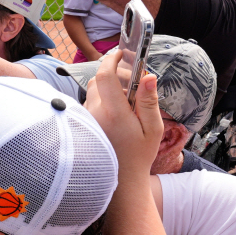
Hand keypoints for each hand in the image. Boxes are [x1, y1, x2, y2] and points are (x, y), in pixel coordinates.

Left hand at [84, 52, 161, 175]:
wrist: (121, 181)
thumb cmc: (139, 155)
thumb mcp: (153, 129)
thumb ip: (149, 101)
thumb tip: (148, 76)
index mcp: (113, 113)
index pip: (105, 75)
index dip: (111, 59)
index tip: (121, 53)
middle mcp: (95, 114)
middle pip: (97, 80)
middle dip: (113, 74)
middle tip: (132, 82)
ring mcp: (86, 120)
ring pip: (92, 92)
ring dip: (107, 89)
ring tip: (126, 100)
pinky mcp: (82, 126)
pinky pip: (89, 104)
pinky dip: (101, 101)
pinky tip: (115, 114)